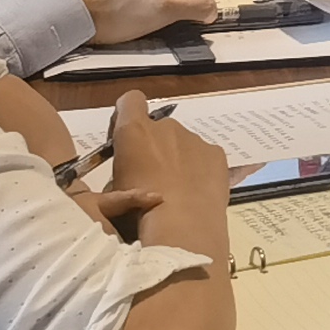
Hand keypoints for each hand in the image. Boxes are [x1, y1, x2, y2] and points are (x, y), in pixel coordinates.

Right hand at [108, 89, 228, 241]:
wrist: (182, 228)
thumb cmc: (137, 212)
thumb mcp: (113, 193)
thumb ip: (120, 171)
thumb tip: (129, 172)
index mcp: (135, 131)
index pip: (130, 100)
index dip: (127, 115)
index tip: (125, 140)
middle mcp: (166, 127)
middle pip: (158, 128)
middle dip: (154, 147)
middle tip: (152, 179)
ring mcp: (195, 138)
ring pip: (182, 144)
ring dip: (177, 160)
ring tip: (176, 193)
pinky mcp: (216, 154)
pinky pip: (203, 157)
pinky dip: (199, 170)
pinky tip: (196, 195)